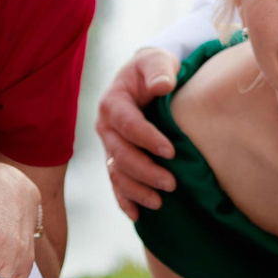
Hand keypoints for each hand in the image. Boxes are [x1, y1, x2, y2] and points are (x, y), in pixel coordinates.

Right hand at [94, 48, 180, 217]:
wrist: (146, 78)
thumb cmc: (154, 69)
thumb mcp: (156, 62)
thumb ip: (159, 71)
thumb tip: (163, 86)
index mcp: (113, 103)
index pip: (128, 124)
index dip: (147, 139)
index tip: (170, 151)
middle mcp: (106, 127)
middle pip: (120, 154)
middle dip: (145, 171)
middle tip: (171, 183)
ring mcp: (109, 145)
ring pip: (116, 173)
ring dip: (136, 190)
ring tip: (160, 202)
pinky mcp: (115, 159)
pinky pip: (115, 183)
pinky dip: (124, 200)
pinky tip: (137, 215)